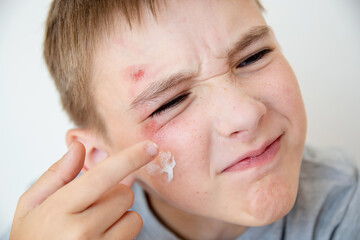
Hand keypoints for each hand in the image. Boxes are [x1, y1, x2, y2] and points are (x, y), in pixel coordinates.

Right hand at [9, 141, 157, 239]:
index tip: (151, 147)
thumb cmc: (32, 237)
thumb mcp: (31, 205)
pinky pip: (132, 235)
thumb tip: (79, 146)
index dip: (130, 159)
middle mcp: (81, 232)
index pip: (102, 176)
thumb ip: (56, 174)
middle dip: (115, 194)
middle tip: (92, 205)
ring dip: (121, 216)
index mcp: (59, 210)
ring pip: (133, 217)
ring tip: (95, 225)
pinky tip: (100, 238)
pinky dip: (122, 233)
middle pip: (124, 194)